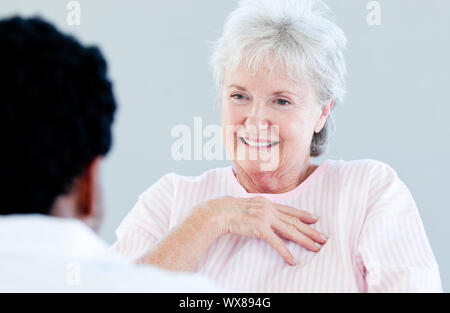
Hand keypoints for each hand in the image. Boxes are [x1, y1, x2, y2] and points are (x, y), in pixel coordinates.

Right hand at [202, 196, 327, 265]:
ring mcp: (265, 217)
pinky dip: (285, 252)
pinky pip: (276, 242)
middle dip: (311, 230)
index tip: (315, 219)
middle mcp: (269, 208)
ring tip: (316, 248)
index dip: (304, 215)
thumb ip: (260, 210)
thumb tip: (266, 217)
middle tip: (323, 238)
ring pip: (290, 231)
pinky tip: (293, 260)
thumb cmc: (229, 210)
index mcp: (267, 203)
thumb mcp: (249, 206)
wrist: (218, 212)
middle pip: (294, 221)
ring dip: (304, 240)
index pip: (290, 210)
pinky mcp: (260, 228)